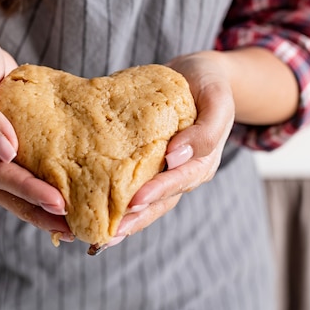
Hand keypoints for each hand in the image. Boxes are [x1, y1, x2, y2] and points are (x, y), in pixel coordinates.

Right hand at [0, 21, 70, 237]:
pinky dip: (40, 185)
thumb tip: (5, 151)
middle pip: (3, 191)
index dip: (24, 187)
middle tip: (70, 226)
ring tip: (69, 225)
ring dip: (38, 207)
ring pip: (11, 188)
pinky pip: (21, 170)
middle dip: (36, 210)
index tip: (56, 200)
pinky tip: (64, 195)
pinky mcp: (5, 144)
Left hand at [106, 51, 234, 246]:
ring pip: (143, 199)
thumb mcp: (217, 102)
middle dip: (134, 220)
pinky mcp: (145, 159)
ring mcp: (163, 168)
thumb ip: (205, 131)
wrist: (198, 74)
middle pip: (158, 202)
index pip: (178, 182)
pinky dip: (113, 194)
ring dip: (123, 218)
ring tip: (98, 234)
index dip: (157, 192)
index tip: (134, 202)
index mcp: (201, 162)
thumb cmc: (210, 86)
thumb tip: (175, 156)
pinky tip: (91, 205)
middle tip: (108, 235)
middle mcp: (181, 171)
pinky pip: (129, 180)